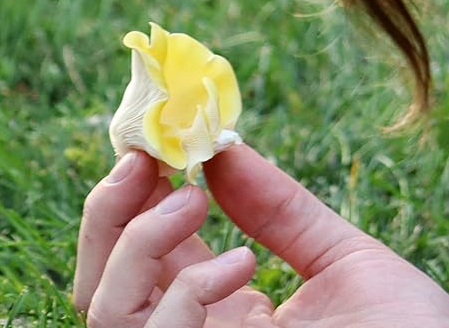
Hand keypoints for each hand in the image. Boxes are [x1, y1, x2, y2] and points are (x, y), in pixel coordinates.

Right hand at [73, 146, 448, 326]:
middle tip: (147, 157)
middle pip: (101, 288)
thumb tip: (223, 148)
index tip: (149, 138)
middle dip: (109, 215)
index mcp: (229, 318)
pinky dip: (181, 293)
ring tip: (195, 201)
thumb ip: (282, 212)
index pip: (147, 260)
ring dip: (137, 245)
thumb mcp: (347, 262)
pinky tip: (240, 265)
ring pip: (103, 314)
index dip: (132, 199)